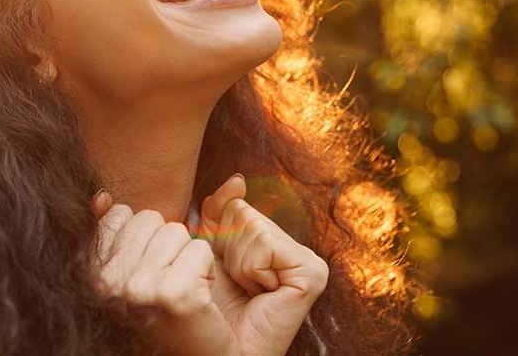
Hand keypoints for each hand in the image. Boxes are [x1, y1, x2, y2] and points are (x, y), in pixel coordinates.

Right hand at [91, 191, 238, 355]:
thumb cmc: (168, 313)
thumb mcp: (134, 267)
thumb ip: (114, 230)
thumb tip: (102, 197)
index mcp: (96, 273)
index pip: (120, 214)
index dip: (144, 236)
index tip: (149, 270)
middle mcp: (110, 282)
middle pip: (150, 220)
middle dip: (167, 245)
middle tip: (168, 282)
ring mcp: (139, 288)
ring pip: (176, 232)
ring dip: (187, 258)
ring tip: (182, 290)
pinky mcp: (173, 293)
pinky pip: (199, 250)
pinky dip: (206, 271)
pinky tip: (197, 299)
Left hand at [198, 175, 328, 355]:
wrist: (220, 352)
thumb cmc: (209, 307)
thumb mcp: (205, 249)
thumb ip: (218, 211)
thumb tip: (239, 179)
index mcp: (265, 241)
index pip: (231, 204)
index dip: (213, 233)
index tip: (219, 271)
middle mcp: (290, 247)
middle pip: (240, 211)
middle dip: (224, 249)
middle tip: (234, 285)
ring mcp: (304, 259)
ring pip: (251, 225)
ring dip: (236, 263)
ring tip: (248, 291)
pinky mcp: (312, 271)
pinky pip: (265, 244)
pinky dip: (252, 270)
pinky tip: (261, 294)